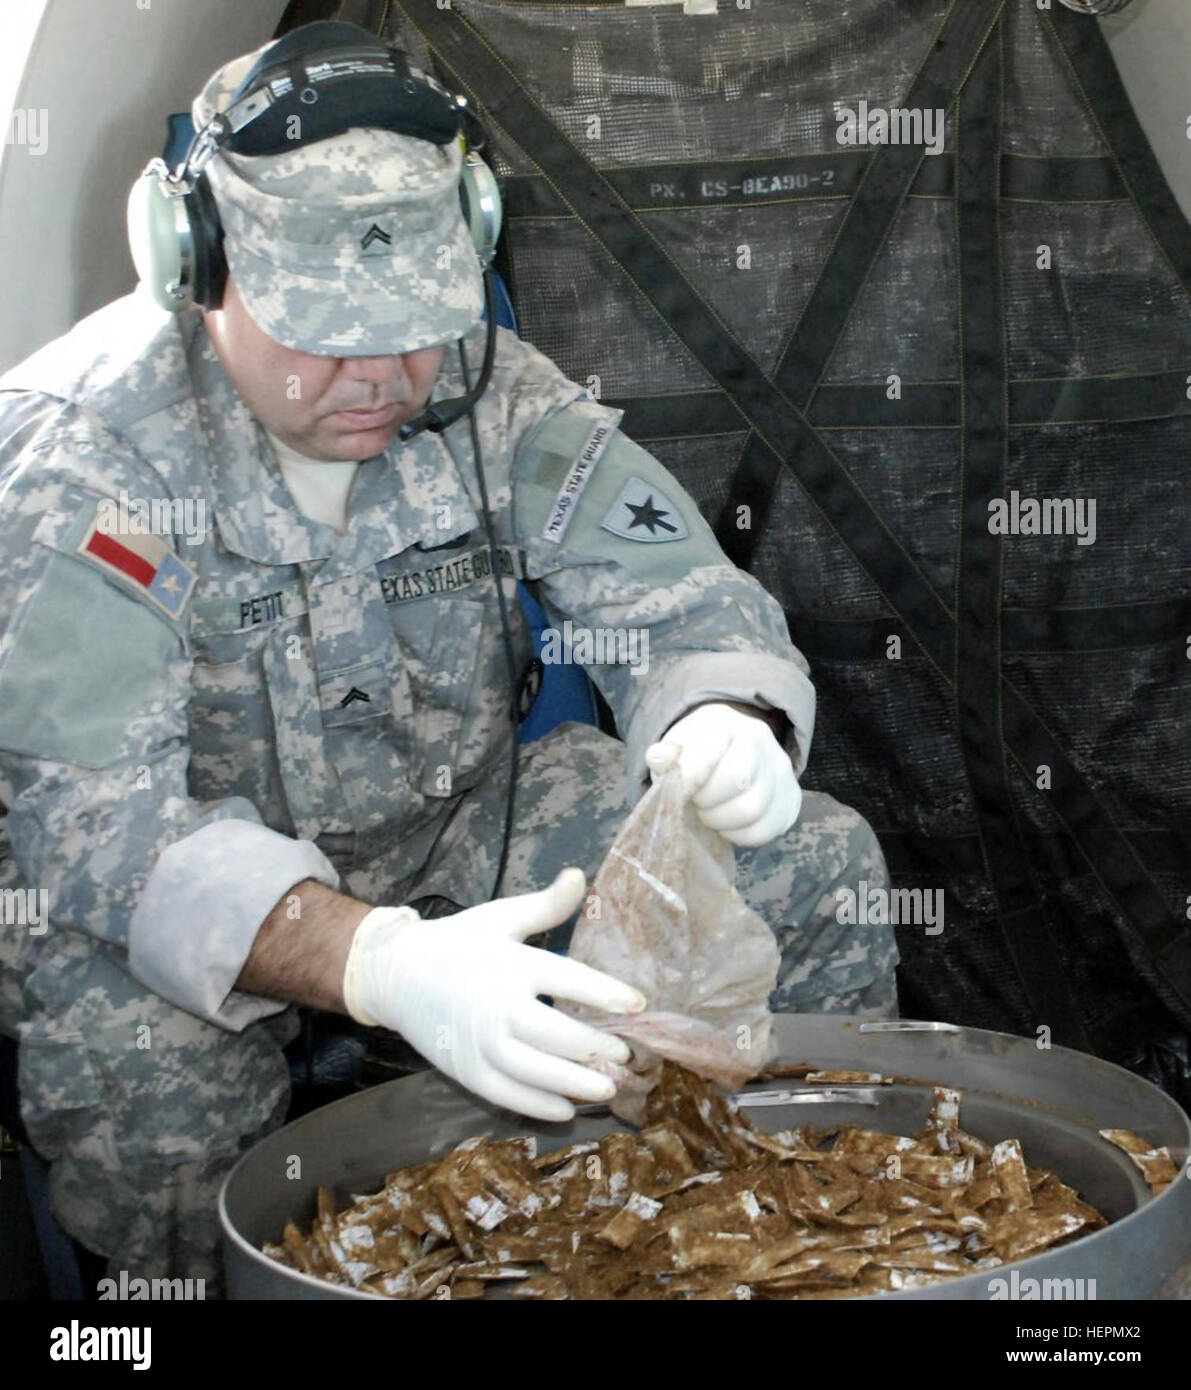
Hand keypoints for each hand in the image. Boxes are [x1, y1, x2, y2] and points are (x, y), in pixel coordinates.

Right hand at [341, 867, 645, 1121]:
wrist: (396, 972)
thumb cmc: (458, 941)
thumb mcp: (501, 917)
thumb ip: (546, 906)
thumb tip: (581, 875)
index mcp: (513, 963)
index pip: (569, 979)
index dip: (607, 994)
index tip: (639, 1004)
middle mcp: (499, 1005)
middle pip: (558, 1034)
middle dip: (597, 1046)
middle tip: (626, 1053)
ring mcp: (481, 1042)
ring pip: (537, 1071)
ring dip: (576, 1082)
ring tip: (608, 1086)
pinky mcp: (466, 1070)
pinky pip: (508, 1094)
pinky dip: (539, 1105)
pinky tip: (567, 1108)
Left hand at [645, 702, 800, 847]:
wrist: (732, 753)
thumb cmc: (697, 752)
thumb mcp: (677, 747)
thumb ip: (665, 754)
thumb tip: (658, 758)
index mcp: (728, 724)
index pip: (712, 752)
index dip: (691, 777)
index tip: (680, 789)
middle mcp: (762, 741)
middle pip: (738, 780)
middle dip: (707, 801)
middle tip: (696, 803)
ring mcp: (781, 771)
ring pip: (753, 809)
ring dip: (721, 821)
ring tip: (709, 814)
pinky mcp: (791, 799)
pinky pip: (766, 830)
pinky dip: (740, 835)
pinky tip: (728, 825)